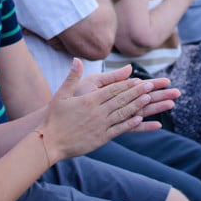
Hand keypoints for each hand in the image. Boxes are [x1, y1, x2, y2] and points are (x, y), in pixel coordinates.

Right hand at [39, 59, 156, 161]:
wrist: (49, 141)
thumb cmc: (54, 117)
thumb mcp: (62, 94)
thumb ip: (72, 76)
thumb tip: (76, 59)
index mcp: (89, 100)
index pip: (112, 90)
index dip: (127, 84)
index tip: (139, 80)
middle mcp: (97, 112)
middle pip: (121, 100)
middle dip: (137, 92)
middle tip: (151, 86)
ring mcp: (100, 125)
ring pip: (122, 113)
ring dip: (137, 106)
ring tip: (149, 99)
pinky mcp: (100, 138)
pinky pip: (118, 129)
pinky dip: (129, 124)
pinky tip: (139, 119)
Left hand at [76, 65, 179, 120]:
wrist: (61, 117)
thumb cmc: (75, 98)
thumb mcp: (93, 83)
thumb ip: (112, 77)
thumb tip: (131, 68)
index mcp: (114, 91)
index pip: (137, 86)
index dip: (152, 84)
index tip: (166, 81)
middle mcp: (118, 103)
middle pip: (144, 98)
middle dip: (160, 95)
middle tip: (177, 93)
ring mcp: (117, 115)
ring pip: (141, 111)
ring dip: (157, 108)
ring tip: (172, 104)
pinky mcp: (113, 127)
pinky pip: (132, 127)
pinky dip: (145, 126)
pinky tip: (158, 125)